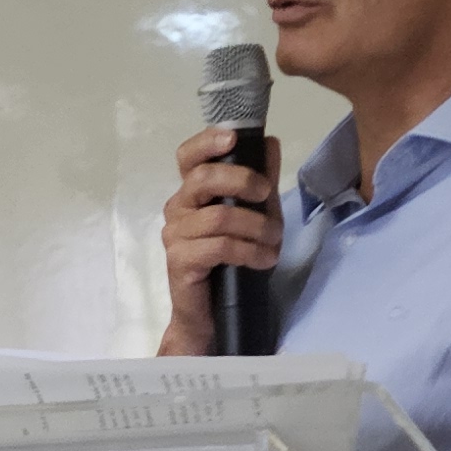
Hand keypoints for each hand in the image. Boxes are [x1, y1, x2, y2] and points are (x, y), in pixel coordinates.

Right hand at [155, 123, 282, 356]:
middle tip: (267, 194)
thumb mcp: (256, 214)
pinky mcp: (180, 262)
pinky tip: (264, 259)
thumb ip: (261, 180)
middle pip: (202, 179)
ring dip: (256, 226)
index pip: (188, 156)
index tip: (234, 137)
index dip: (207, 142)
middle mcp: (178, 209)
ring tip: (275, 241)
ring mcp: (175, 236)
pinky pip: (218, 247)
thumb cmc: (232, 261)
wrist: (213, 313)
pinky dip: (249, 251)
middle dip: (241, 180)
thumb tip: (270, 142)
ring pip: (218, 217)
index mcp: (192, 192)